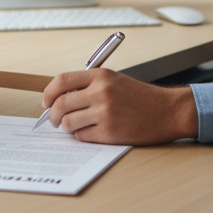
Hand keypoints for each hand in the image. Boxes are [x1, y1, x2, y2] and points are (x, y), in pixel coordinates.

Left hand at [41, 68, 197, 143]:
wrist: (166, 110)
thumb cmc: (140, 96)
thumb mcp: (114, 80)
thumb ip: (89, 85)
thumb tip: (60, 97)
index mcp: (100, 75)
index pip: (62, 81)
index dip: (49, 92)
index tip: (46, 101)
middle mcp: (101, 92)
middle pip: (61, 104)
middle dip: (52, 114)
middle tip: (54, 119)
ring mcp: (105, 113)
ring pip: (68, 123)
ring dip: (66, 127)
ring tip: (73, 126)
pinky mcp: (110, 132)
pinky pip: (82, 136)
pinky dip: (81, 136)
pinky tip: (89, 132)